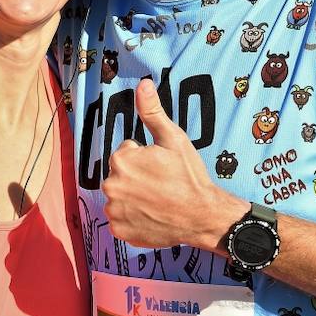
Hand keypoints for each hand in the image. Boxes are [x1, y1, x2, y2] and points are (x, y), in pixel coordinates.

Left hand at [102, 80, 243, 248]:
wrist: (203, 216)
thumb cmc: (189, 177)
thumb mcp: (173, 139)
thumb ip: (152, 112)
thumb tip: (142, 85)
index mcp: (121, 161)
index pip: (126, 153)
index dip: (145, 158)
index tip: (161, 168)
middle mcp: (111, 186)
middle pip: (121, 175)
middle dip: (137, 177)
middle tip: (161, 184)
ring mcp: (114, 211)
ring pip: (120, 197)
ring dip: (134, 197)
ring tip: (158, 200)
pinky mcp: (119, 230)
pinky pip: (120, 219)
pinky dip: (132, 218)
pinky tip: (152, 215)